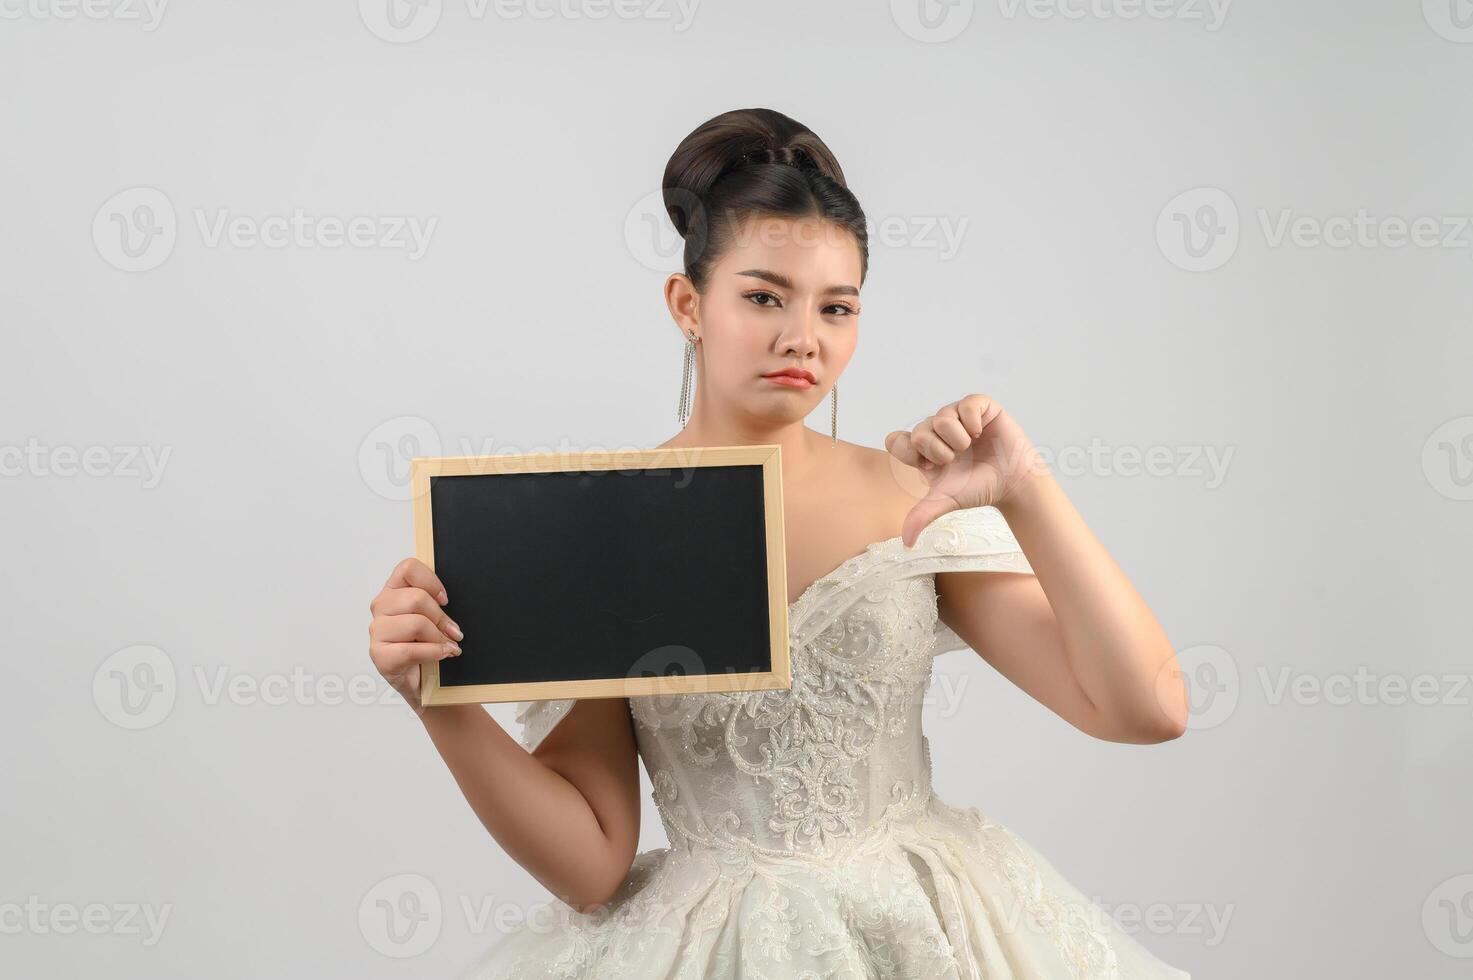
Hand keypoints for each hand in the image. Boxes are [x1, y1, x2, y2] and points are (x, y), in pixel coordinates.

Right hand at [367, 557, 463, 715]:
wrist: (426, 684)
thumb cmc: (430, 645)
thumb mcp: (434, 618)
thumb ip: (436, 601)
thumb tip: (448, 598)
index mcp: (394, 590)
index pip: (407, 568)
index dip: (431, 581)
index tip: (445, 600)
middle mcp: (381, 607)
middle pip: (416, 598)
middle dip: (441, 617)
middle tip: (454, 632)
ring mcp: (377, 631)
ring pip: (416, 623)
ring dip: (438, 637)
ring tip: (448, 646)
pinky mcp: (379, 655)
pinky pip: (411, 649)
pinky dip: (433, 653)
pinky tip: (443, 655)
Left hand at [884, 394, 1045, 545]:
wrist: (1013, 483)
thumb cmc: (978, 489)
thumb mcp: (946, 501)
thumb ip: (922, 515)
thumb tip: (907, 544)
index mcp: (923, 450)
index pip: (896, 440)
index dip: (908, 451)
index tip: (929, 466)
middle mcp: (936, 430)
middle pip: (919, 430)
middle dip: (939, 451)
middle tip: (956, 460)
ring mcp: (957, 415)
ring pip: (942, 416)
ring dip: (958, 438)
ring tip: (971, 447)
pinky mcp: (980, 406)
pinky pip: (966, 404)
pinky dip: (972, 422)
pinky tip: (980, 434)